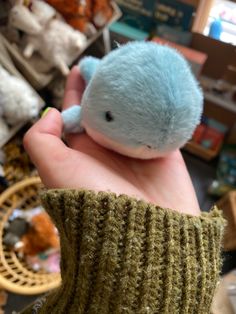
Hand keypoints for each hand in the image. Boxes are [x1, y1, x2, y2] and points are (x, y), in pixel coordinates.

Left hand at [24, 67, 199, 215]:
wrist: (141, 235)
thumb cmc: (95, 203)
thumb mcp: (54, 172)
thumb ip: (41, 140)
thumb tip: (52, 113)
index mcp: (85, 150)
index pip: (79, 112)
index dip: (79, 90)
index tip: (82, 68)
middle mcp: (110, 148)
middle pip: (107, 108)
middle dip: (107, 85)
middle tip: (110, 63)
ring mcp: (138, 148)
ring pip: (135, 112)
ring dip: (134, 91)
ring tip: (134, 69)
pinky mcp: (164, 151)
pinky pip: (163, 121)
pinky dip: (160, 105)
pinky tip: (158, 87)